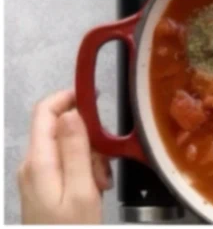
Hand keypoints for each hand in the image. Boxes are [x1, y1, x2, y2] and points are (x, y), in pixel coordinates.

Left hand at [19, 90, 112, 224]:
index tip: (96, 101)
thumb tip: (71, 112)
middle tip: (105, 162)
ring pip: (64, 146)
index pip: (45, 110)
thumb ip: (76, 149)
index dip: (69, 97)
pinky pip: (63, 164)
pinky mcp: (42, 188)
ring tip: (101, 181)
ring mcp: (35, 177)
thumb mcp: (81, 192)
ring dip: (88, 155)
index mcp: (38, 161)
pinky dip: (82, 169)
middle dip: (87, 135)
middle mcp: (31, 164)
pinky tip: (94, 188)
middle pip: (58, 127)